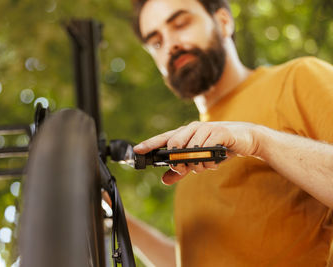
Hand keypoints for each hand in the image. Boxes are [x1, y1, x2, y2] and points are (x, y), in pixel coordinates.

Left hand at [133, 121, 259, 184]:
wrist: (245, 138)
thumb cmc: (218, 147)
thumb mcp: (197, 160)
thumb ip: (181, 170)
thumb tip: (164, 180)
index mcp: (185, 133)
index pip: (163, 138)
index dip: (150, 143)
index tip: (137, 150)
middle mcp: (193, 128)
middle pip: (174, 144)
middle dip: (178, 161)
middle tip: (186, 169)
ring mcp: (206, 128)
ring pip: (190, 150)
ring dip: (196, 165)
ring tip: (204, 166)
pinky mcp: (219, 132)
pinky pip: (207, 149)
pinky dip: (209, 162)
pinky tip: (213, 163)